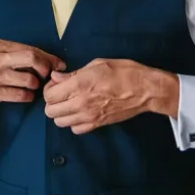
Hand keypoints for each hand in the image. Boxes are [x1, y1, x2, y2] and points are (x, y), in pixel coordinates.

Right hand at [0, 40, 65, 113]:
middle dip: (45, 68)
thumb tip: (50, 61)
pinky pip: (20, 95)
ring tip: (32, 86)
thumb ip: (19, 55)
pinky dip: (27, 96)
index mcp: (0, 45)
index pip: (31, 49)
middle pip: (31, 59)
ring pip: (28, 79)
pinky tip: (26, 95)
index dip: (48, 58)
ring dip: (35, 85)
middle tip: (46, 76)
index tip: (58, 65)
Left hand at [42, 58, 179, 133]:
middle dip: (52, 102)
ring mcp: (89, 116)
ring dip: (61, 113)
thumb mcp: (98, 64)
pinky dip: (74, 123)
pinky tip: (80, 113)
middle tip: (61, 94)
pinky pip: (76, 129)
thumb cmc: (124, 72)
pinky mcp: (97, 125)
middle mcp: (80, 103)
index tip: (56, 84)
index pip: (49, 95)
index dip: (49, 89)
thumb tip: (56, 77)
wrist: (145, 90)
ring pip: (60, 122)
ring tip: (70, 103)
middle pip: (50, 111)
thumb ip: (74, 73)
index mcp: (79, 85)